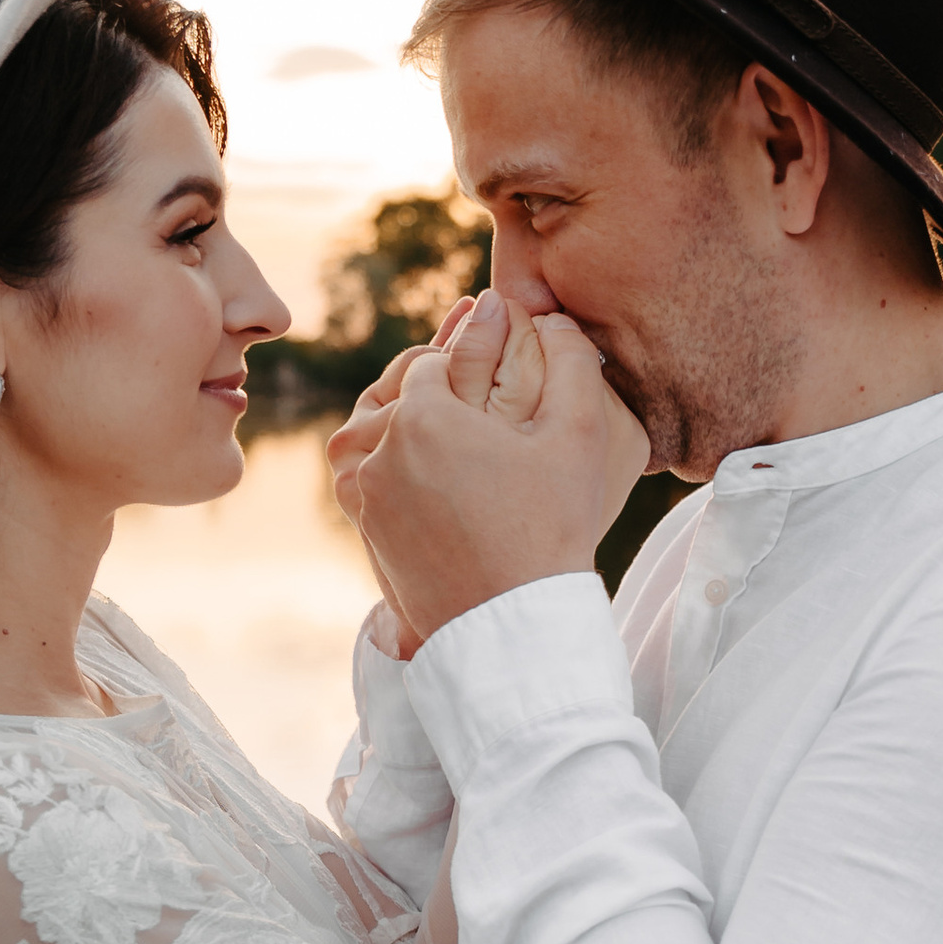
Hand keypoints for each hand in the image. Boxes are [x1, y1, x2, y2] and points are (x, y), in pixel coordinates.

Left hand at [354, 296, 647, 642]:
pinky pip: (376, 476)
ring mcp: (365, 495)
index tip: (490, 344)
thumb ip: (572, 359)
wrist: (512, 625)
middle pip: (403, 393)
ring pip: (382, 433)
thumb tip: (554, 318)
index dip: (468, 349)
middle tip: (466, 367)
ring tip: (450, 415)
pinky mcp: (365, 530)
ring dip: (409, 420)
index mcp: (422, 415)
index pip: (438, 359)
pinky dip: (399, 462)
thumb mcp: (577, 434)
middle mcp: (379, 451)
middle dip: (436, 381)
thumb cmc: (551, 526)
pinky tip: (436, 463)